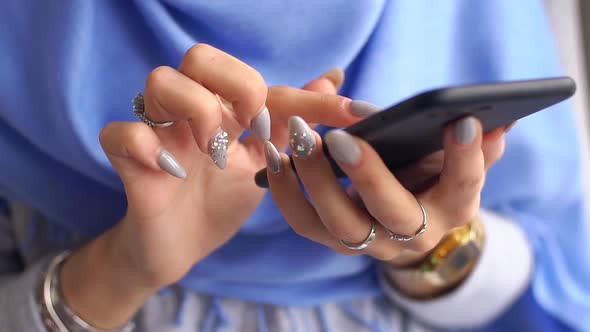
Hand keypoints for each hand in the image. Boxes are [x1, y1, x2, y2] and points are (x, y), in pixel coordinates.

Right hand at [60, 43, 356, 327]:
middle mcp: (189, 111)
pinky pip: (120, 133)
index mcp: (223, 108)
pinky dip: (146, 146)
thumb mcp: (266, 163)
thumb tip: (333, 80)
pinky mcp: (129, 162)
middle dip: (236, 86)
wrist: (180, 247)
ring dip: (198, 112)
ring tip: (215, 153)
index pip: (261, 81)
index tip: (347, 115)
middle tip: (253, 128)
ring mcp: (158, 133)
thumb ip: (293, 123)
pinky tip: (175, 173)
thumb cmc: (220, 200)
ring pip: (160, 80)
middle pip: (200, 56)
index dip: (307, 97)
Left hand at [265, 112, 507, 265]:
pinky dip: (286, 191)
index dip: (465, 158)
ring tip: (295, 139)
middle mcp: (412, 234)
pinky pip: (305, 222)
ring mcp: (371, 242)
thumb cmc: (434, 183)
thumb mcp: (457, 164)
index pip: (464, 187)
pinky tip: (275, 156)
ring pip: (339, 223)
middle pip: (391, 212)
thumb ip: (476, 147)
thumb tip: (497, 122)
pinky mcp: (335, 240)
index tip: (462, 120)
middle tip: (338, 136)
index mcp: (452, 208)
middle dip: (366, 175)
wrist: (408, 227)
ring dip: (313, 180)